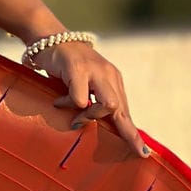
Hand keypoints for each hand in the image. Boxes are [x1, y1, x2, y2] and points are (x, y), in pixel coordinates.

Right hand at [42, 44, 150, 158]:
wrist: (49, 38)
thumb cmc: (63, 67)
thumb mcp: (81, 85)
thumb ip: (90, 101)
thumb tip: (91, 126)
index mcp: (112, 80)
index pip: (125, 110)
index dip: (132, 132)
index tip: (142, 152)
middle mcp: (108, 75)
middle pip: (122, 110)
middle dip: (128, 133)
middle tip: (134, 151)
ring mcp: (95, 71)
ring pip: (108, 104)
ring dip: (89, 116)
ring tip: (75, 119)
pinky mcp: (78, 68)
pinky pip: (81, 99)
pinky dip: (69, 104)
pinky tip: (58, 102)